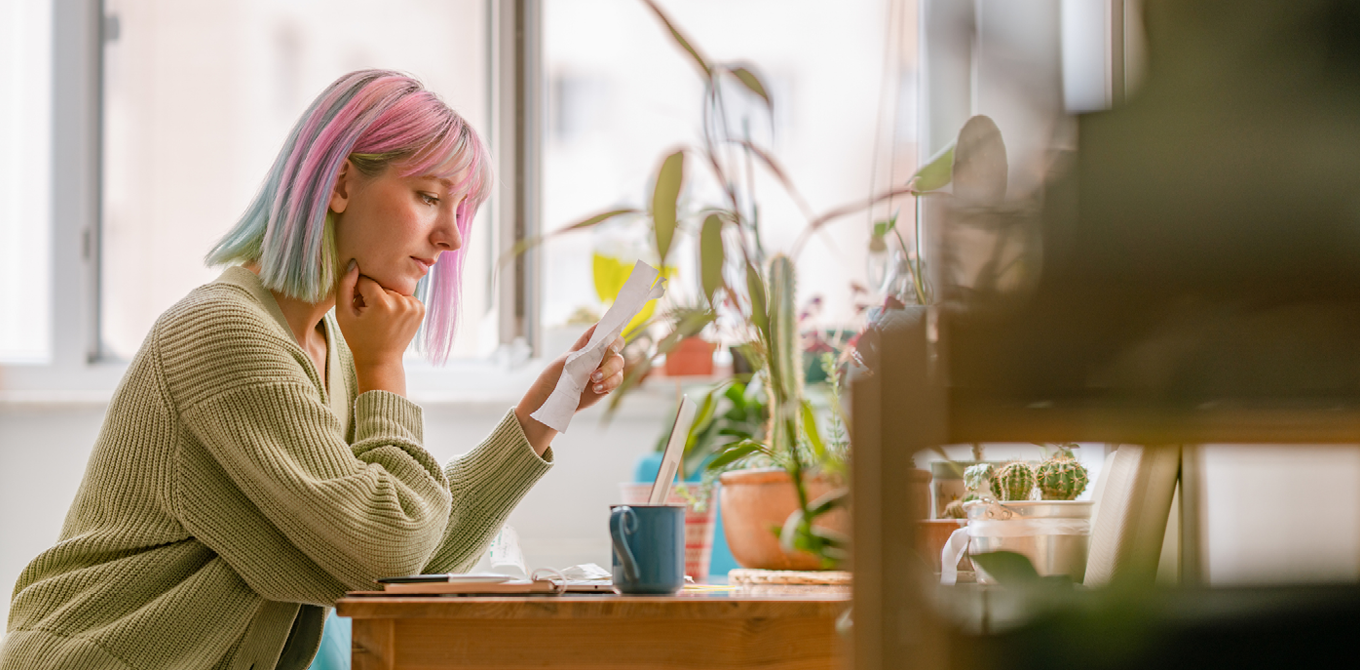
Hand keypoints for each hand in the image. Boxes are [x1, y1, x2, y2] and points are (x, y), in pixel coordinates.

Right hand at [335, 260, 423, 395]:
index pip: (366, 281)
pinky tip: (391, 317)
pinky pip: (404, 296)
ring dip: (386, 297)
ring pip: (393, 289)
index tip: (359, 306)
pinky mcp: (421, 308)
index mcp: (383, 303)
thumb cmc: (358, 337)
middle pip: (381, 284)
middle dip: (373, 294)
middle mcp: (402, 302)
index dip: (359, 292)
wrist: (381, 359)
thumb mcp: (343, 313)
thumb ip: (345, 286)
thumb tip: (354, 263)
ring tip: (380, 316)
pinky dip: (397, 302)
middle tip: (369, 313)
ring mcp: (415, 306)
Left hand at [515, 325, 626, 454]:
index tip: (611, 335)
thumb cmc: (557, 374)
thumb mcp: (568, 359)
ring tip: (593, 379)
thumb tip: (600, 338)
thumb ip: (586, 350)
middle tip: (606, 357)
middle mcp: (600, 354)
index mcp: (590, 343)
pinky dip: (609, 383)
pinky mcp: (608, 384)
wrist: (553, 396)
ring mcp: (606, 369)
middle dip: (613, 351)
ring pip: (619, 364)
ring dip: (609, 370)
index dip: (612, 329)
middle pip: (618, 346)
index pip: (606, 331)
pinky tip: (596, 388)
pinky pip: (617, 380)